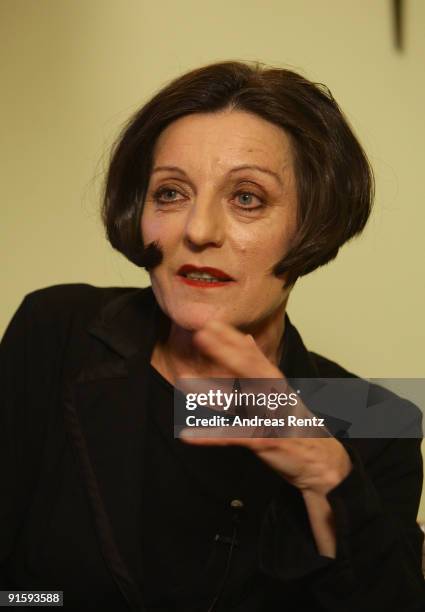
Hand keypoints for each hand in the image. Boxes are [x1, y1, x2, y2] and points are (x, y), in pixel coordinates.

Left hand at [180, 319, 351, 495]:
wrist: (322, 461)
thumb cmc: (297, 423)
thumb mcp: (281, 390)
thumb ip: (261, 365)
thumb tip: (247, 338)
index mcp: (276, 383)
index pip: (253, 356)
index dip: (232, 339)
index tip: (211, 323)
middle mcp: (275, 395)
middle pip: (249, 369)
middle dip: (225, 351)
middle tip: (201, 334)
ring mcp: (271, 417)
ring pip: (238, 401)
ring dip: (209, 391)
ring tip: (183, 380)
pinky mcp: (264, 441)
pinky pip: (234, 437)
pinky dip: (210, 436)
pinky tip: (188, 435)